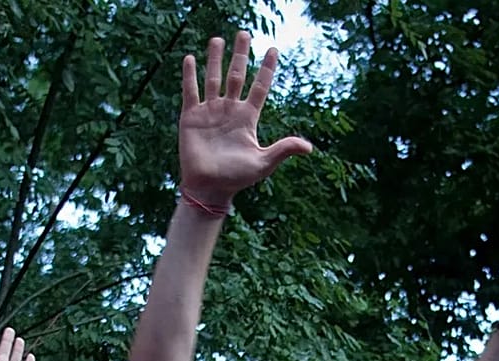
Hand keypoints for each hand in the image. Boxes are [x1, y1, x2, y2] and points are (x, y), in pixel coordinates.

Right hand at [178, 31, 312, 203]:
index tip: (274, 50)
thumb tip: (309, 147)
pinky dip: (190, 76)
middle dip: (241, 55)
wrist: (208, 188)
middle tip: (245, 33)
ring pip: (213, 79)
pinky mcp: (191, 117)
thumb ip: (283, 150)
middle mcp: (229, 110)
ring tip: (218, 39)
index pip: (259, 87)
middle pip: (237, 75)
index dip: (267, 69)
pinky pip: (191, 92)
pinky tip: (191, 59)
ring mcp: (210, 112)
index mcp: (247, 118)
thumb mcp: (263, 163)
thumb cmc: (236, 178)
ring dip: (215, 59)